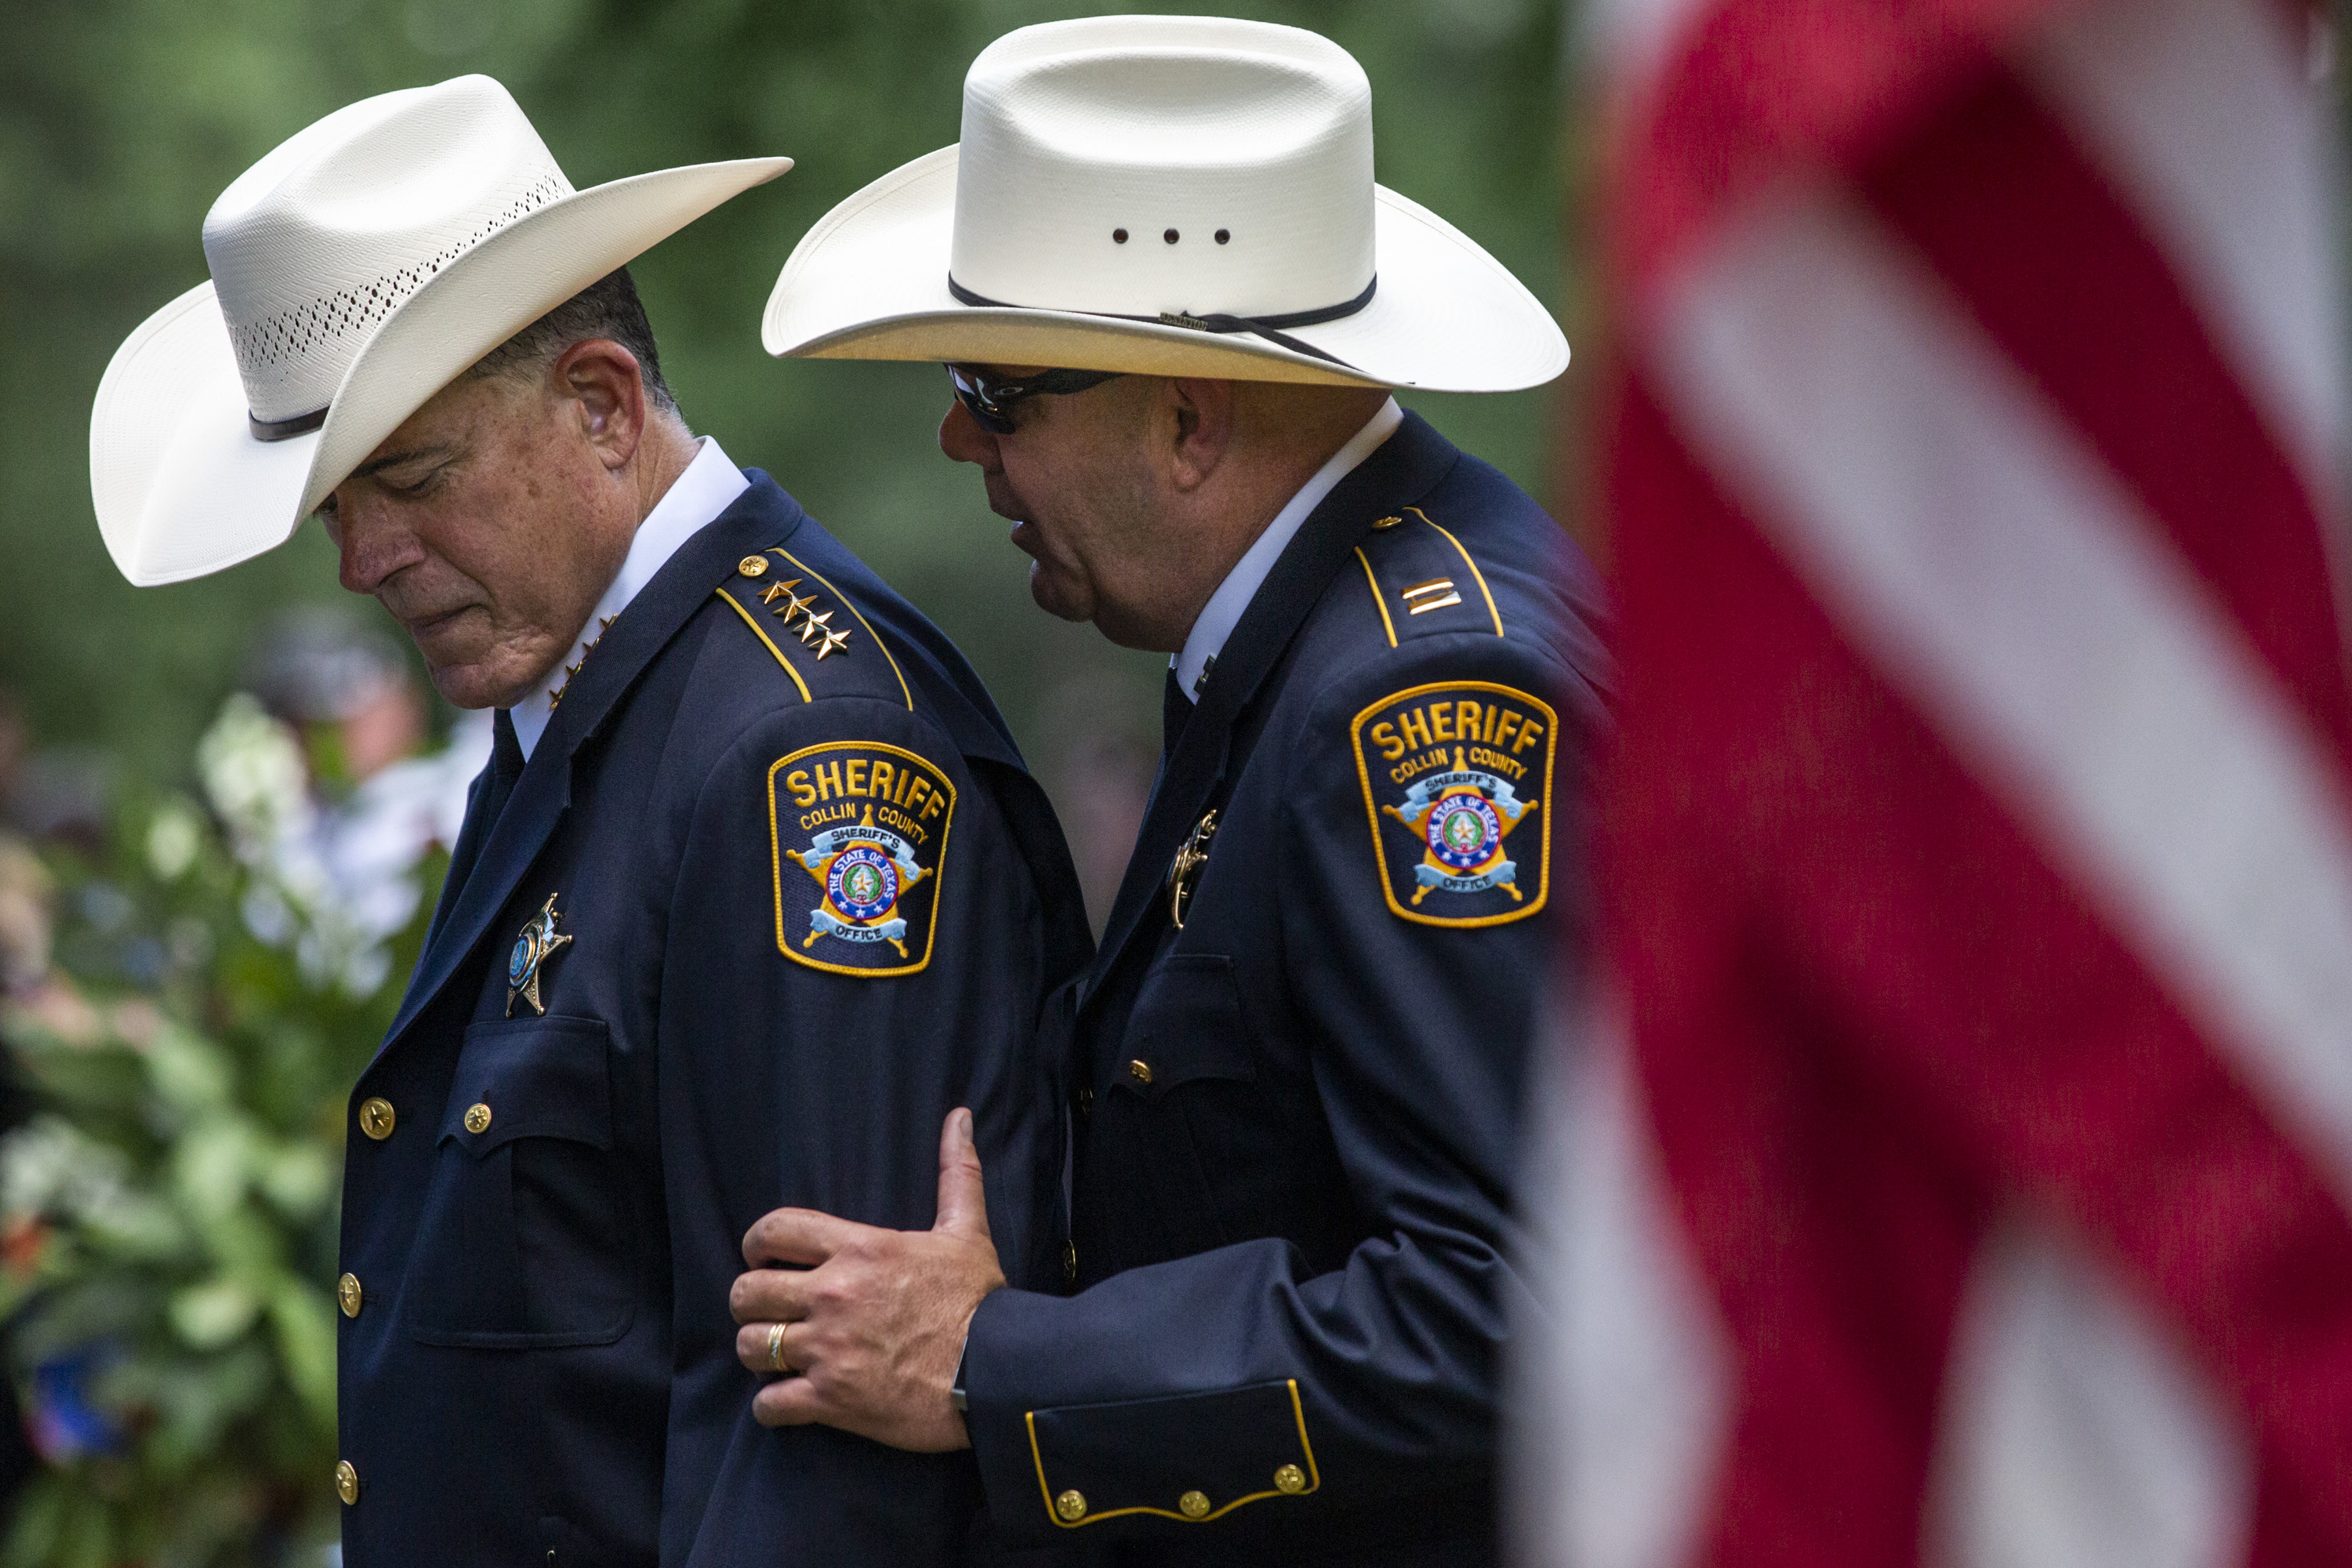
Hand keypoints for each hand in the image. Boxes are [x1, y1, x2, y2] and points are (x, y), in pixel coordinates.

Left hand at [730, 1107, 1005, 1451]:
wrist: (998, 1371)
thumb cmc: (979, 1301)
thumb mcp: (967, 1231)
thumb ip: (955, 1173)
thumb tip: (959, 1117)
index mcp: (859, 1250)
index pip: (774, 1230)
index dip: (757, 1243)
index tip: (763, 1257)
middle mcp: (833, 1295)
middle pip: (747, 1292)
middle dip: (751, 1302)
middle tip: (770, 1311)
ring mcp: (828, 1349)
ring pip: (751, 1347)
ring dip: (760, 1352)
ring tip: (777, 1355)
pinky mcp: (831, 1399)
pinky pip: (769, 1405)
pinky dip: (772, 1406)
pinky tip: (788, 1400)